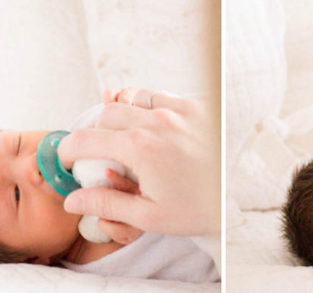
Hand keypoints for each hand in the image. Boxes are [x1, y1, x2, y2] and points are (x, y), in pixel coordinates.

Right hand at [58, 89, 219, 235]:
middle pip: (107, 113)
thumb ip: (106, 203)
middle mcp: (157, 120)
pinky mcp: (197, 105)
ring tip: (129, 141)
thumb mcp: (149, 215)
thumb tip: (73, 199)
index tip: (67, 159)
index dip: (67, 149)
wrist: (244, 192)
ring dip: (124, 116)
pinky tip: (157, 130)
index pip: (85, 138)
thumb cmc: (200, 207)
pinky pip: (162, 97)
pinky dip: (150, 109)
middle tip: (101, 154)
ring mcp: (179, 108)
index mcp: (140, 147)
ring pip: (133, 99)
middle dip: (96, 132)